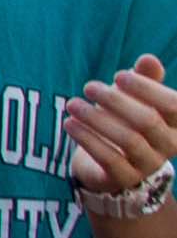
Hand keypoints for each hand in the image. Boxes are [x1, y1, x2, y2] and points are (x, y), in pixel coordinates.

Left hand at [68, 56, 176, 197]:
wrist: (109, 161)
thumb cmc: (126, 118)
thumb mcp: (135, 96)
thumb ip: (144, 78)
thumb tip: (149, 59)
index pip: (174, 105)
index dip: (147, 88)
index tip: (118, 75)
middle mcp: (169, 145)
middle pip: (148, 121)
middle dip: (116, 101)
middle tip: (88, 86)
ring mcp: (149, 164)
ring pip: (128, 140)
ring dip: (97, 119)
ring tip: (72, 103)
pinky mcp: (125, 178)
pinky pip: (109, 159)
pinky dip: (88, 139)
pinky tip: (70, 123)